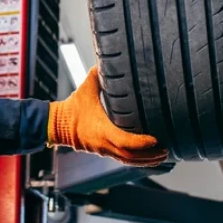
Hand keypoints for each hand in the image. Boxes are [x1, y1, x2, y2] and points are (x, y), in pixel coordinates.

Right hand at [48, 67, 167, 166]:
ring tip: (162, 156)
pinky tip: (148, 158)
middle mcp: (104, 144)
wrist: (56, 125)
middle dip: (150, 156)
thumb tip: (107, 60)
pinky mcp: (103, 152)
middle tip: (166, 150)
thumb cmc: (72, 108)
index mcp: (101, 130)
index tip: (156, 140)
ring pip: (128, 161)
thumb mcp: (86, 89)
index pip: (125, 141)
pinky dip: (137, 161)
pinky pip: (123, 160)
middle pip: (130, 157)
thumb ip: (98, 75)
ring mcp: (104, 150)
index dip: (141, 143)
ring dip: (146, 161)